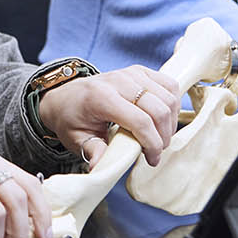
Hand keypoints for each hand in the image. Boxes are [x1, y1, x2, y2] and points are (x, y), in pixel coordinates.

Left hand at [37, 65, 179, 167]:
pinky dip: (172, 103)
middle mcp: (118, 81)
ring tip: (158, 137)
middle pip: (159, 109)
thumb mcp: (76, 139)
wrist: (65, 97)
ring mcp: (131, 73)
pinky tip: (162, 119)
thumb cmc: (71, 119)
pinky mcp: (140, 71)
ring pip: (168, 96)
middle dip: (163, 136)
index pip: (140, 121)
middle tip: (155, 151)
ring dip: (170, 121)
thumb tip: (99, 167)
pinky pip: (169, 85)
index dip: (152, 144)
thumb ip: (92, 151)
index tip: (152, 160)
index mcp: (101, 98)